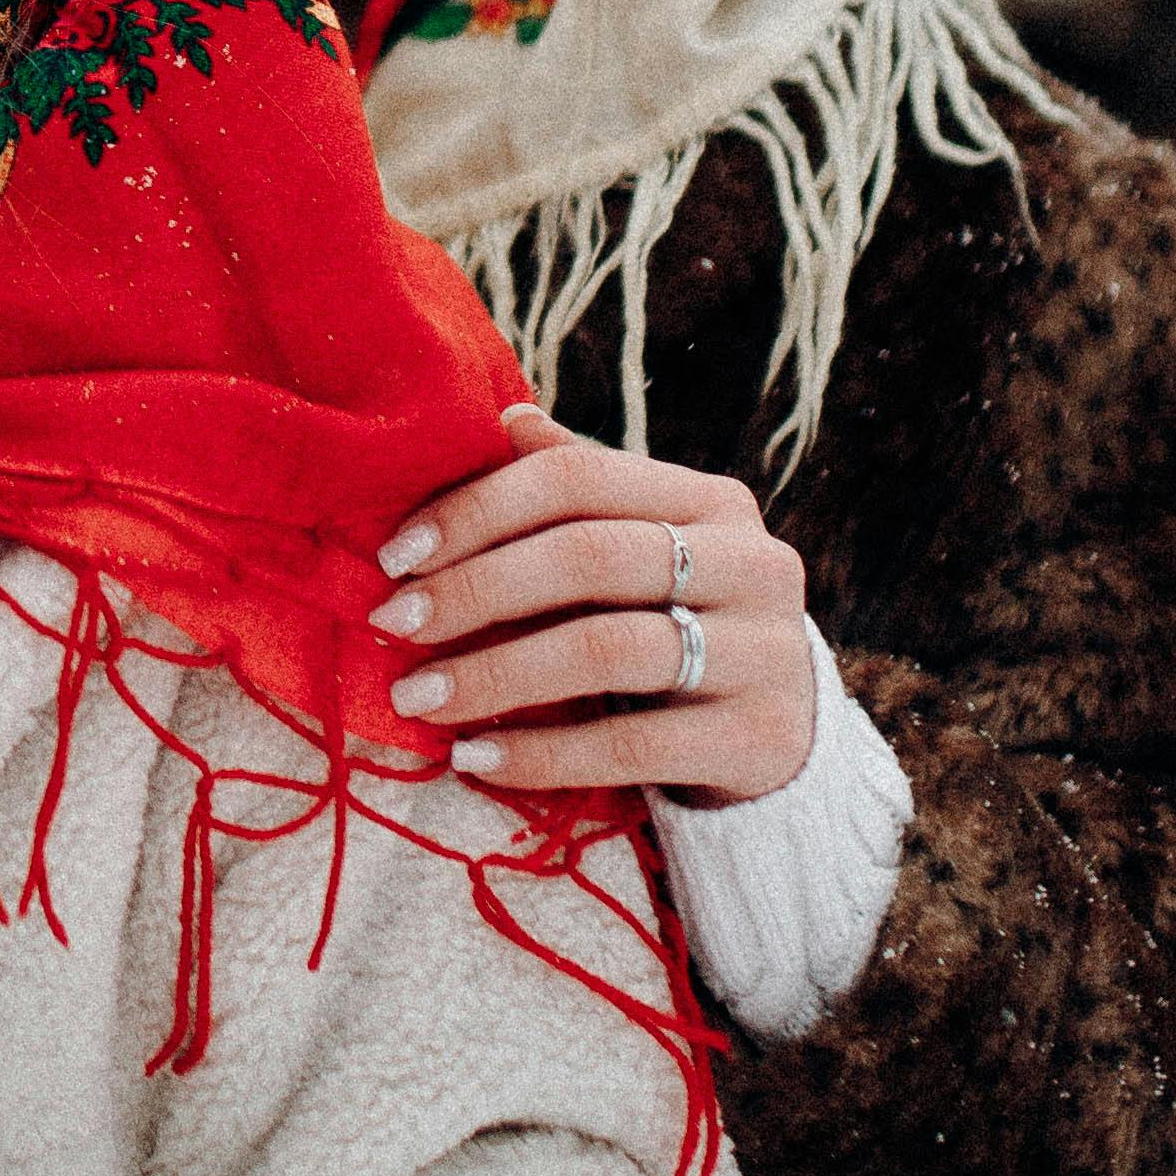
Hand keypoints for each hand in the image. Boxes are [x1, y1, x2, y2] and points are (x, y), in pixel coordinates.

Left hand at [374, 401, 815, 801]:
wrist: (782, 735)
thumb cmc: (679, 624)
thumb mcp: (641, 550)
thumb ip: (581, 491)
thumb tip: (504, 418)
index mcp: (710, 499)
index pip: (576, 478)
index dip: (477, 509)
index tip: (394, 555)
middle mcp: (750, 563)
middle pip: (590, 557)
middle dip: (475, 589)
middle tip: (392, 622)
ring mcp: (765, 651)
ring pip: (608, 649)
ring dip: (495, 674)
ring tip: (416, 698)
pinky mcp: (760, 737)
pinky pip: (631, 745)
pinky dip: (540, 753)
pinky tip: (474, 757)